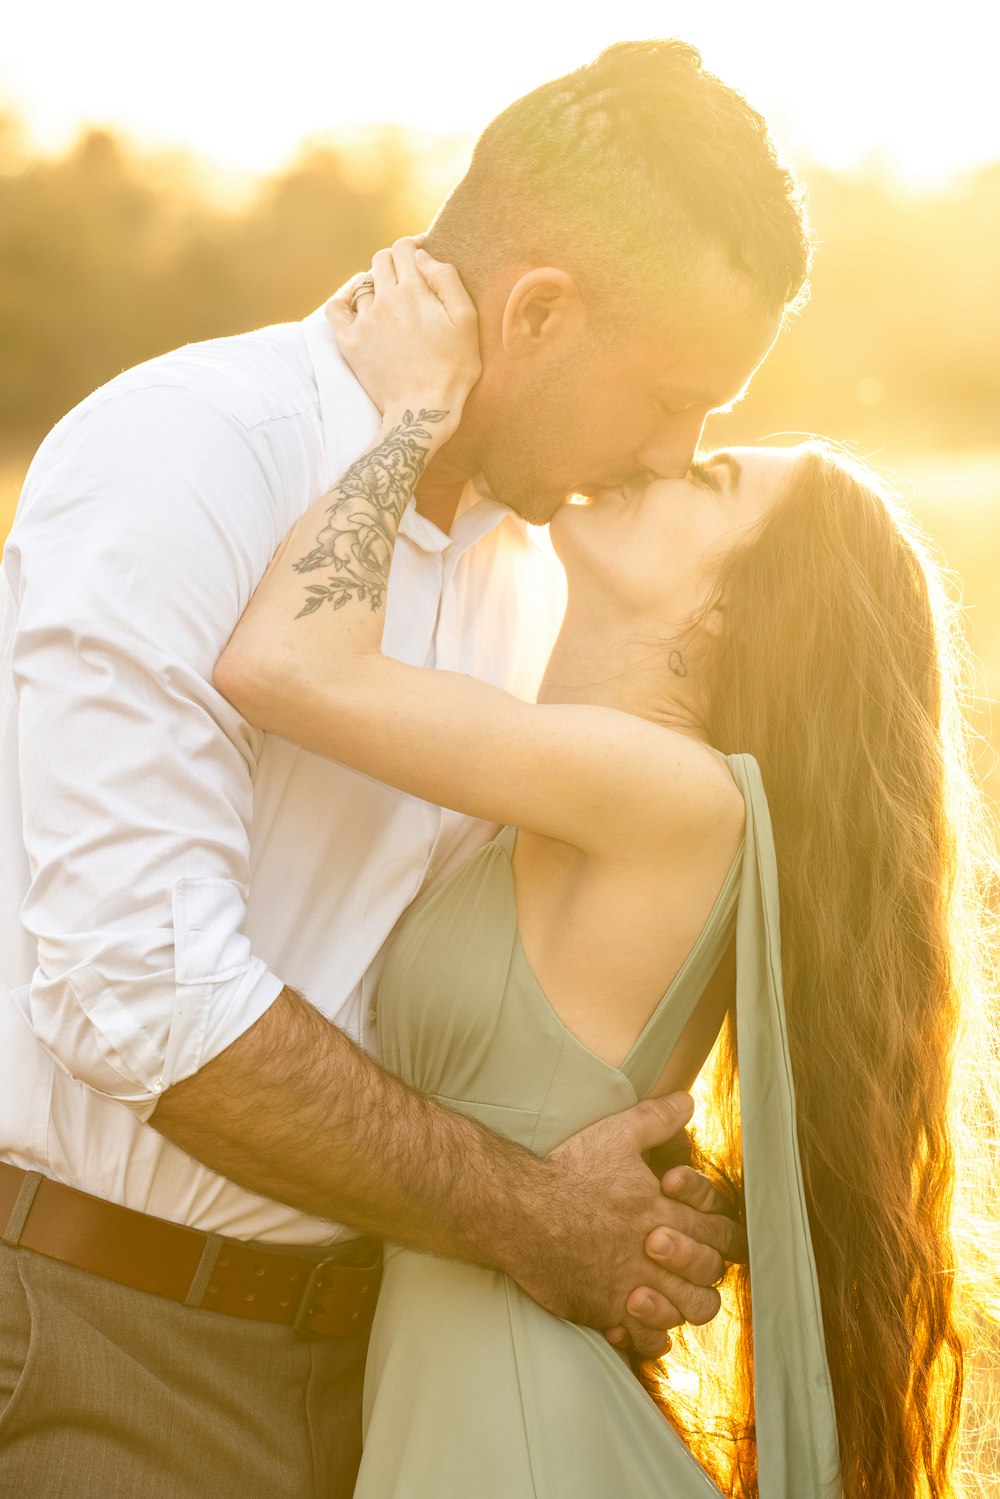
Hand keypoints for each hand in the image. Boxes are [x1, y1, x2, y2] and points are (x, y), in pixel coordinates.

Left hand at [328, 237, 481, 440]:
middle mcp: (385, 299)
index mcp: (414, 289)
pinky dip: (343, 302)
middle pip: (380, 260)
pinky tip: (355, 307)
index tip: (422, 253)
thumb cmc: (453, 369)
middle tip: (407, 276)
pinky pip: (336, 310)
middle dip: (395, 261)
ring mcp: (364, 320)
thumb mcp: (467, 321)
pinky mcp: (350, 342)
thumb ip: (447, 281)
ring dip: (376, 286)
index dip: (414, 245)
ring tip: (390, 302)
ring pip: (363, 285)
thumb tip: (424, 257)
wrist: (423, 409)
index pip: (404, 248)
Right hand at [503, 1093, 728, 1359]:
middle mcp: (656, 1256)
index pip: (719, 1234)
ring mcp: (632, 1287)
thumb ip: (657, 1119)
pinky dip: (650, 1335)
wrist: (519, 1209)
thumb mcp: (617, 1134)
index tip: (706, 1233)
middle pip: (708, 1277)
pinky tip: (640, 1321)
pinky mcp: (605, 1311)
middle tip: (684, 1262)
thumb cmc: (569, 1171)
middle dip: (704, 1269)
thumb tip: (688, 1100)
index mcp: (665, 1212)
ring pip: (684, 1313)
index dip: (720, 1235)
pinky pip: (644, 1340)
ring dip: (683, 1304)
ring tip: (667, 1293)